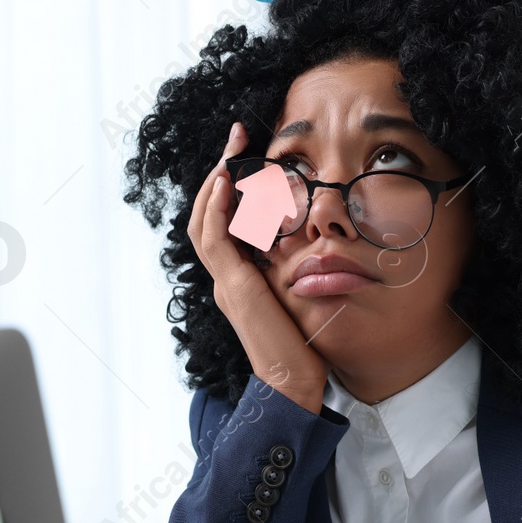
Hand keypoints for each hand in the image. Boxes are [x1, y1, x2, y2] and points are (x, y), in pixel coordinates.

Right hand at [186, 121, 327, 412]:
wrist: (292, 384)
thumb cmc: (304, 348)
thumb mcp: (300, 297)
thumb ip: (297, 270)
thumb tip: (316, 241)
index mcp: (239, 278)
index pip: (224, 222)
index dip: (230, 188)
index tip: (248, 156)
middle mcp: (226, 277)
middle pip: (207, 214)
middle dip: (221, 172)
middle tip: (238, 138)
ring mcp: (225, 282)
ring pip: (205, 221)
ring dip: (217, 181)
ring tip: (231, 151)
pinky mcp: (234, 287)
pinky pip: (216, 238)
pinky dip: (219, 207)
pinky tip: (231, 181)